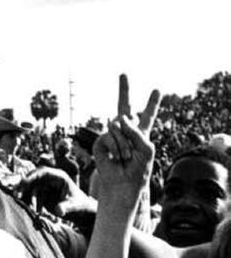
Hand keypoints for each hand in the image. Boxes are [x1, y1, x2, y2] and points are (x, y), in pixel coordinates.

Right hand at [20, 167, 86, 214]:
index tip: (24, 182)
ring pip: (31, 187)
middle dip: (24, 185)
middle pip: (34, 177)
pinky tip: (31, 209)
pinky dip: (29, 201)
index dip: (33, 176)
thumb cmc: (80, 206)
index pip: (43, 172)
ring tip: (21, 202)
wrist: (80, 211)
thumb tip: (59, 211)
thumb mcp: (74, 206)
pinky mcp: (42, 193)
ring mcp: (45, 186)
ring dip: (25, 194)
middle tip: (17, 194)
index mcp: (59, 176)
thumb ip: (66, 207)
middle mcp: (50, 179)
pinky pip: (32, 195)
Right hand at [93, 75, 159, 203]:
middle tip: (123, 74)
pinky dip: (116, 146)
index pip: (147, 116)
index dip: (152, 103)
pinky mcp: (101, 141)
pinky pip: (109, 134)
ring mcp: (112, 134)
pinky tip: (117, 157)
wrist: (123, 184)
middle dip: (124, 89)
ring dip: (125, 144)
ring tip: (126, 158)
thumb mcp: (146, 148)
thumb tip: (118, 117)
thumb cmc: (138, 169)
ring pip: (118, 125)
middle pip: (124, 106)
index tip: (157, 90)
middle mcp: (125, 131)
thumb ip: (136, 129)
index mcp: (140, 133)